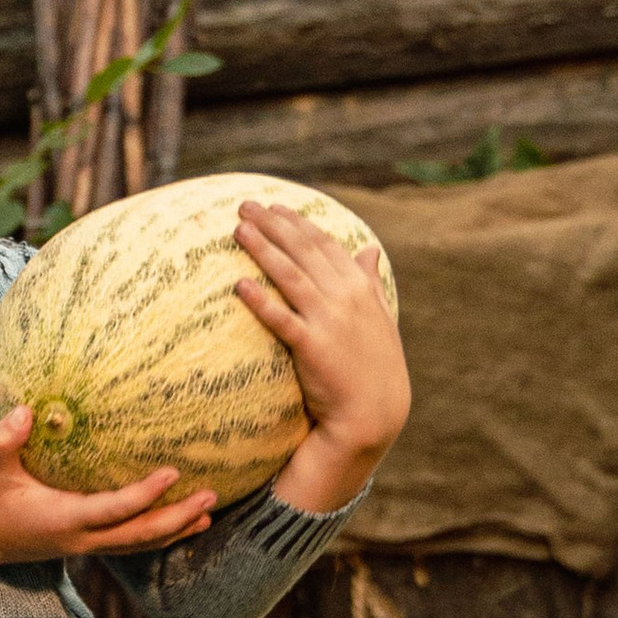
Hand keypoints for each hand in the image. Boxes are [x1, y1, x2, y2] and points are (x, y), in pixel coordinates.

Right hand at [0, 406, 215, 612]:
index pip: (114, 509)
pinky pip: (131, 543)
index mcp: (63, 518)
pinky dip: (159, 535)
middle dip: (177, 517)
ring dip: (175, 530)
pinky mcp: (87, 545)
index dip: (145, 495)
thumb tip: (25, 411)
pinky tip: (182, 524)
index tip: (173, 472)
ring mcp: (86, 546)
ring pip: (140, 544)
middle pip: (140, 535)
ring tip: (208, 513)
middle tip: (210, 496)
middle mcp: (81, 538)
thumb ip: (5, 439)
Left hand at [234, 201, 409, 513]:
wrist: (374, 412)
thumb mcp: (379, 317)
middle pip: (302, 252)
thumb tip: (368, 250)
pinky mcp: (312, 348)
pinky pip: (281, 320)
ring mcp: (329, 321)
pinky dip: (261, 302)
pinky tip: (239, 285)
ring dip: (263, 249)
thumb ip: (370, 281)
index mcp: (360, 287)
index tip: (274, 207)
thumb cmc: (374, 364)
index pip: (323, 245)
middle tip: (244, 205)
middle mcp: (345, 297)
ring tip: (238, 229)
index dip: (296, 224)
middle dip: (272, 225)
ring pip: (290, 276)